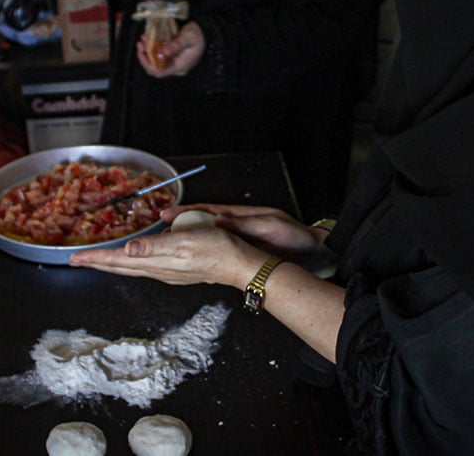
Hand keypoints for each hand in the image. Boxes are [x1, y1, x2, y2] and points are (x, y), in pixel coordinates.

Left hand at [69, 216, 268, 288]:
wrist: (238, 264)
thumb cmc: (216, 249)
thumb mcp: (184, 241)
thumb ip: (154, 246)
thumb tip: (127, 250)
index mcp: (156, 262)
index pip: (117, 260)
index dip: (94, 258)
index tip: (74, 258)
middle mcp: (158, 270)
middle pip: (120, 267)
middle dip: (97, 263)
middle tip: (77, 261)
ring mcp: (167, 272)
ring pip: (131, 269)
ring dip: (111, 264)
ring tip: (97, 261)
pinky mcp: (176, 270)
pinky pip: (144, 268)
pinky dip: (129, 263)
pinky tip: (133, 260)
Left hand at [137, 21, 205, 77]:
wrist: (204, 31)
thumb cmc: (197, 35)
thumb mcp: (188, 37)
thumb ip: (176, 45)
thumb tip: (163, 52)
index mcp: (180, 66)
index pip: (160, 72)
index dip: (148, 64)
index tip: (142, 52)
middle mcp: (175, 67)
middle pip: (155, 68)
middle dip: (145, 57)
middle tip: (140, 43)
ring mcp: (173, 63)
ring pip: (155, 62)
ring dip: (147, 52)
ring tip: (143, 38)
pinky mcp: (171, 57)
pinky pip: (158, 56)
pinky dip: (151, 49)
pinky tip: (148, 38)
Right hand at [165, 204, 326, 259]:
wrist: (314, 254)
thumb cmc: (295, 237)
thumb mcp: (269, 226)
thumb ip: (244, 223)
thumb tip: (218, 219)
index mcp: (241, 216)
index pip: (207, 211)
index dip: (186, 212)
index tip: (166, 215)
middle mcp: (237, 227)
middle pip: (202, 225)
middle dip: (180, 227)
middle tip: (158, 233)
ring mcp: (239, 241)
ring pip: (207, 240)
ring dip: (188, 242)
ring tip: (167, 248)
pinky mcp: (244, 254)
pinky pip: (218, 253)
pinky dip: (202, 255)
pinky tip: (190, 262)